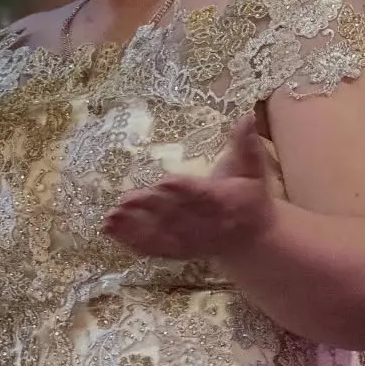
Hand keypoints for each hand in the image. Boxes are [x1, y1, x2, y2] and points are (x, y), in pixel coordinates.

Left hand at [104, 115, 275, 259]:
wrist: (253, 240)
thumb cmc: (251, 197)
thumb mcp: (253, 169)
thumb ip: (247, 144)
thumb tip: (247, 115)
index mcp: (223, 202)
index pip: (201, 195)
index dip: (183, 190)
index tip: (163, 181)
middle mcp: (206, 224)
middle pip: (176, 216)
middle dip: (150, 208)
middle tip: (126, 199)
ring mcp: (191, 240)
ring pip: (161, 235)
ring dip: (135, 227)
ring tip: (111, 217)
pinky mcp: (180, 250)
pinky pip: (155, 248)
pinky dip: (133, 242)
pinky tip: (111, 232)